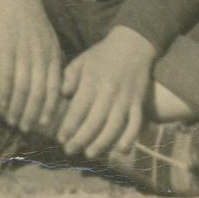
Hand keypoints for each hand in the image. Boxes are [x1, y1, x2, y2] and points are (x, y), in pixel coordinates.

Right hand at [0, 0, 65, 136]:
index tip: (45, 126)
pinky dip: (5, 92)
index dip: (50, 109)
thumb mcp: (48, 38)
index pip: (54, 89)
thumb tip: (56, 85)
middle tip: (26, 129)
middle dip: (33, 114)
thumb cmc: (31, 19)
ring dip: (18, 108)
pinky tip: (2, 103)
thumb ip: (52, 61)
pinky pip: (7, 75)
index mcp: (53, 54)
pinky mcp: (7, 46)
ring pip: (23, 88)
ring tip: (12, 120)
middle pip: (39, 93)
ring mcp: (24, 51)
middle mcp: (41, 55)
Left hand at [55, 25, 155, 161]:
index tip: (60, 138)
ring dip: (101, 143)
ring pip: (113, 126)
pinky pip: (135, 123)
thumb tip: (63, 95)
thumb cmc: (103, 54)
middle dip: (80, 139)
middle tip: (69, 150)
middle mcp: (109, 91)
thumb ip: (70, 76)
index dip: (69, 126)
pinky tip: (121, 150)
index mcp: (93, 80)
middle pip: (94, 121)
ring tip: (89, 153)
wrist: (133, 43)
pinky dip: (130, 137)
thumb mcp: (82, 59)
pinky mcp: (138, 102)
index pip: (78, 109)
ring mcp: (125, 98)